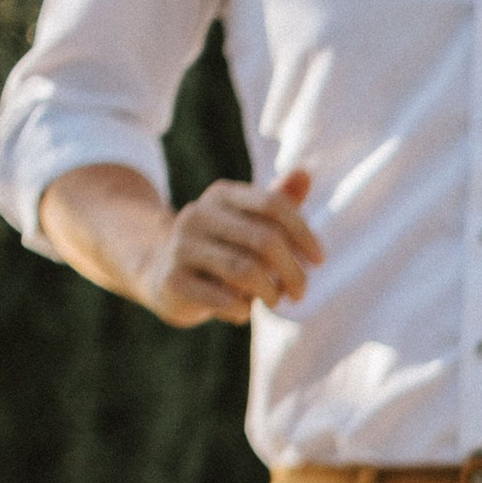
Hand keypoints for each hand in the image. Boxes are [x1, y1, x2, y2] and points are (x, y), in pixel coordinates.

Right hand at [150, 167, 322, 327]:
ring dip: (270, 292)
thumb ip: (278, 201)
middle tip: (300, 291)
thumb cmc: (221, 249)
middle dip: (292, 271)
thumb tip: (306, 173)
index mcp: (221, 195)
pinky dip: (242, 310)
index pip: (273, 204)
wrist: (162, 274)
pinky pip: (224, 299)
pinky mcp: (172, 280)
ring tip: (273, 300)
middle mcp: (198, 214)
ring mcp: (181, 246)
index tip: (319, 260)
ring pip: (245, 270)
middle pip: (264, 239)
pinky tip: (241, 309)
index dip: (303, 233)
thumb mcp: (247, 222)